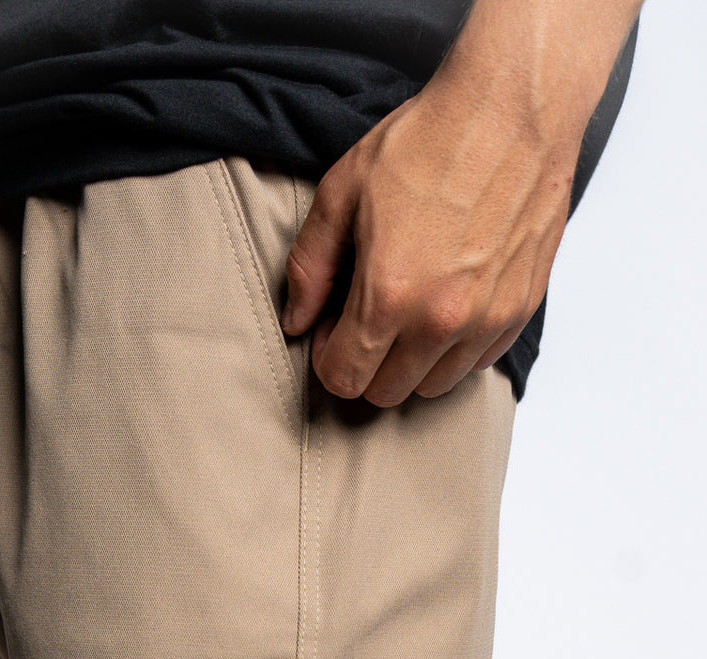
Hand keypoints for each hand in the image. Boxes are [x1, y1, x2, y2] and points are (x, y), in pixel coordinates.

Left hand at [280, 73, 582, 405]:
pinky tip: (446, 301)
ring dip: (412, 361)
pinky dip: (455, 347)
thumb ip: (308, 267)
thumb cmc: (428, 141)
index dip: (329, 358)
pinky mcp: (520, 310)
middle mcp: (441, 320)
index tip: (333, 327)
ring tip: (409, 308)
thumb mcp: (342, 193)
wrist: (513, 108)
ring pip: (433, 385)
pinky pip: (477, 363)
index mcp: (389, 295)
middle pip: (387, 392)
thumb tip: (296, 321)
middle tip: (367, 317)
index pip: (345, 380)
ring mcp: (487, 319)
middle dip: (366, 364)